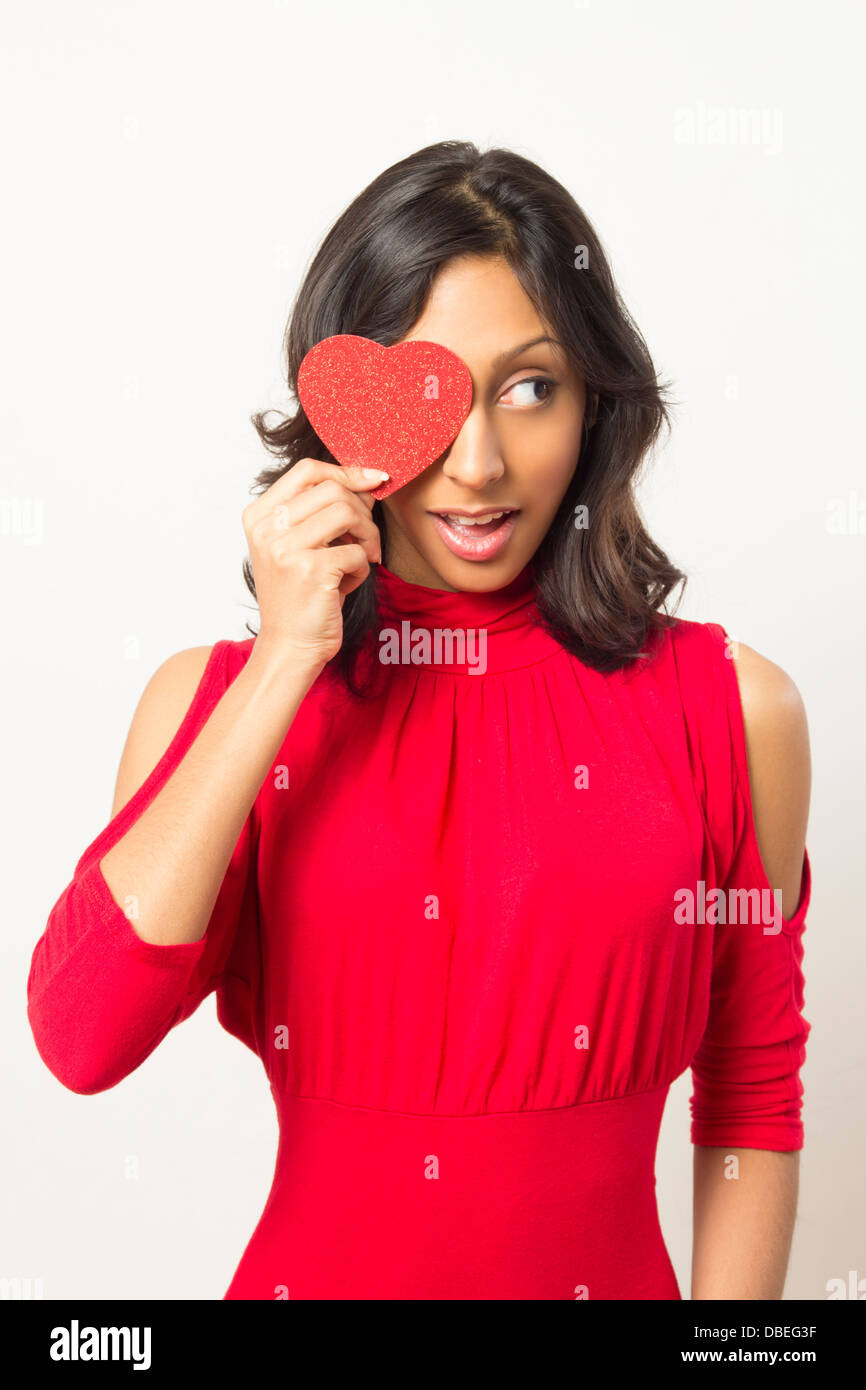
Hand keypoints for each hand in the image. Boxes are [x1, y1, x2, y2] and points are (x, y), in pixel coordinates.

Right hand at [242, 459, 387, 670]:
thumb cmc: (301, 596)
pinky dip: (363, 566)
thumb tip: (367, 480)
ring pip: (347, 512)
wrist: (290, 646)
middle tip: (367, 538)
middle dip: (362, 511)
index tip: (374, 480)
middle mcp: (266, 528)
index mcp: (259, 516)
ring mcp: (285, 548)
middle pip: (332, 489)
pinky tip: (349, 582)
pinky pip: (356, 550)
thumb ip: (322, 511)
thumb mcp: (301, 545)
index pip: (307, 471)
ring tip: (364, 556)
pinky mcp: (310, 570)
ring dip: (367, 535)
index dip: (345, 471)